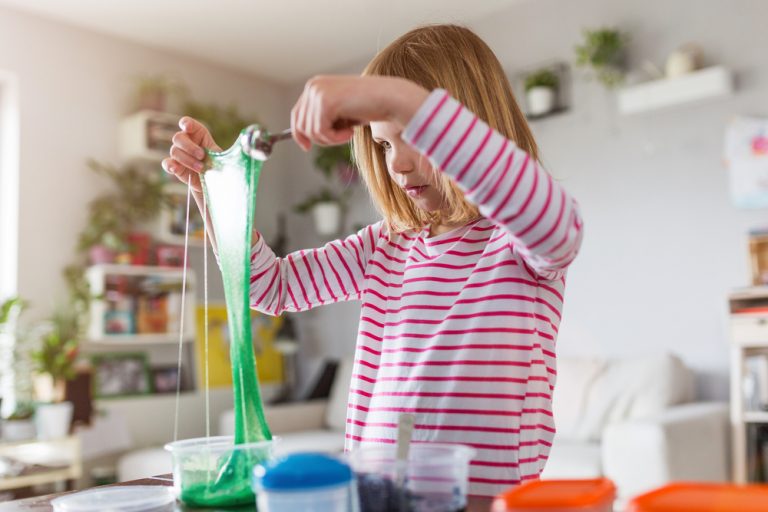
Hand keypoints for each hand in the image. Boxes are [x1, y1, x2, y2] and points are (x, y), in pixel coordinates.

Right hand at [162, 117, 220, 191]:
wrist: (211, 180)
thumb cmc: (215, 164)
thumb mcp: (219, 156)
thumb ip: (216, 153)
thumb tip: (217, 153)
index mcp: (197, 133)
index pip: (187, 123)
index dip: (186, 123)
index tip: (187, 127)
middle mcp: (185, 141)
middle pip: (178, 138)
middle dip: (190, 147)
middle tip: (202, 156)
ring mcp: (178, 154)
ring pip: (175, 151)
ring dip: (188, 160)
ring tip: (201, 168)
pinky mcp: (175, 166)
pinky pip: (167, 163)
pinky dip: (170, 166)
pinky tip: (175, 168)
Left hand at [290, 75, 428, 150]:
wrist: (389, 98)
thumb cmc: (369, 107)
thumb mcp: (340, 113)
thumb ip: (321, 119)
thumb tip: (302, 138)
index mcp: (315, 86)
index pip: (297, 114)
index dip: (299, 133)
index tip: (306, 147)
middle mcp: (313, 86)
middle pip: (301, 125)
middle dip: (321, 138)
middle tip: (342, 135)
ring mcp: (318, 93)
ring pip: (311, 132)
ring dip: (331, 139)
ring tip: (349, 131)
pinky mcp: (325, 102)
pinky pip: (321, 133)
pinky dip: (336, 138)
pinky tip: (350, 131)